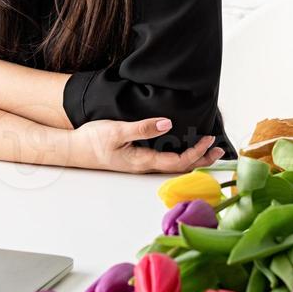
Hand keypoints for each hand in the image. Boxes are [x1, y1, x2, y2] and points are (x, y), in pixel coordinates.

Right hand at [71, 117, 224, 173]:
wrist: (73, 149)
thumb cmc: (92, 141)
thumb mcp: (117, 131)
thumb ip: (142, 128)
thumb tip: (167, 124)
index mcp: (143, 161)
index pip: (178, 161)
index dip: (196, 153)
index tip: (209, 140)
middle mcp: (145, 165)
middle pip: (180, 167)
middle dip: (201, 159)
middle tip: (218, 150)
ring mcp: (141, 163)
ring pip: (173, 164)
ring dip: (192, 157)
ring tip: (206, 149)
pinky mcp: (136, 158)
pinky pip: (164, 159)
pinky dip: (179, 154)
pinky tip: (181, 144)